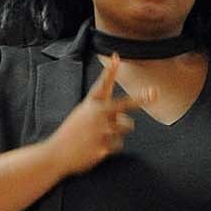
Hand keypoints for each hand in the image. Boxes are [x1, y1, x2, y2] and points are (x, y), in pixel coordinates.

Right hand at [47, 54, 139, 175]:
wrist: (56, 153)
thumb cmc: (72, 133)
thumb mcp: (83, 115)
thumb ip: (105, 113)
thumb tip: (127, 120)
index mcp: (90, 104)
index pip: (102, 84)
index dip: (109, 71)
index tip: (116, 57)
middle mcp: (96, 114)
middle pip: (124, 105)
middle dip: (140, 99)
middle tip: (154, 92)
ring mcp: (100, 130)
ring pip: (127, 126)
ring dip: (119, 131)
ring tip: (100, 136)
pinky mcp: (103, 145)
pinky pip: (119, 144)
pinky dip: (111, 146)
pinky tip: (96, 148)